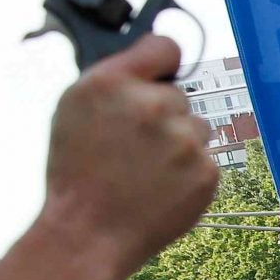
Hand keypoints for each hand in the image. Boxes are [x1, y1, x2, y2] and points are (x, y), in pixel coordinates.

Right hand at [39, 36, 219, 279]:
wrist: (90, 232)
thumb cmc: (77, 172)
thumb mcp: (74, 109)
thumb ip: (115, 79)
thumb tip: (151, 64)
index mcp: (112, 82)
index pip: (165, 46)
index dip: (163, 61)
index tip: (160, 72)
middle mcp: (152, 105)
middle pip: (178, 95)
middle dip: (162, 114)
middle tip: (132, 146)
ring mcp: (184, 139)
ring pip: (196, 127)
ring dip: (178, 143)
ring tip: (144, 170)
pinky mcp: (206, 170)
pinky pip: (205, 159)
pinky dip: (188, 173)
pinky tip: (160, 187)